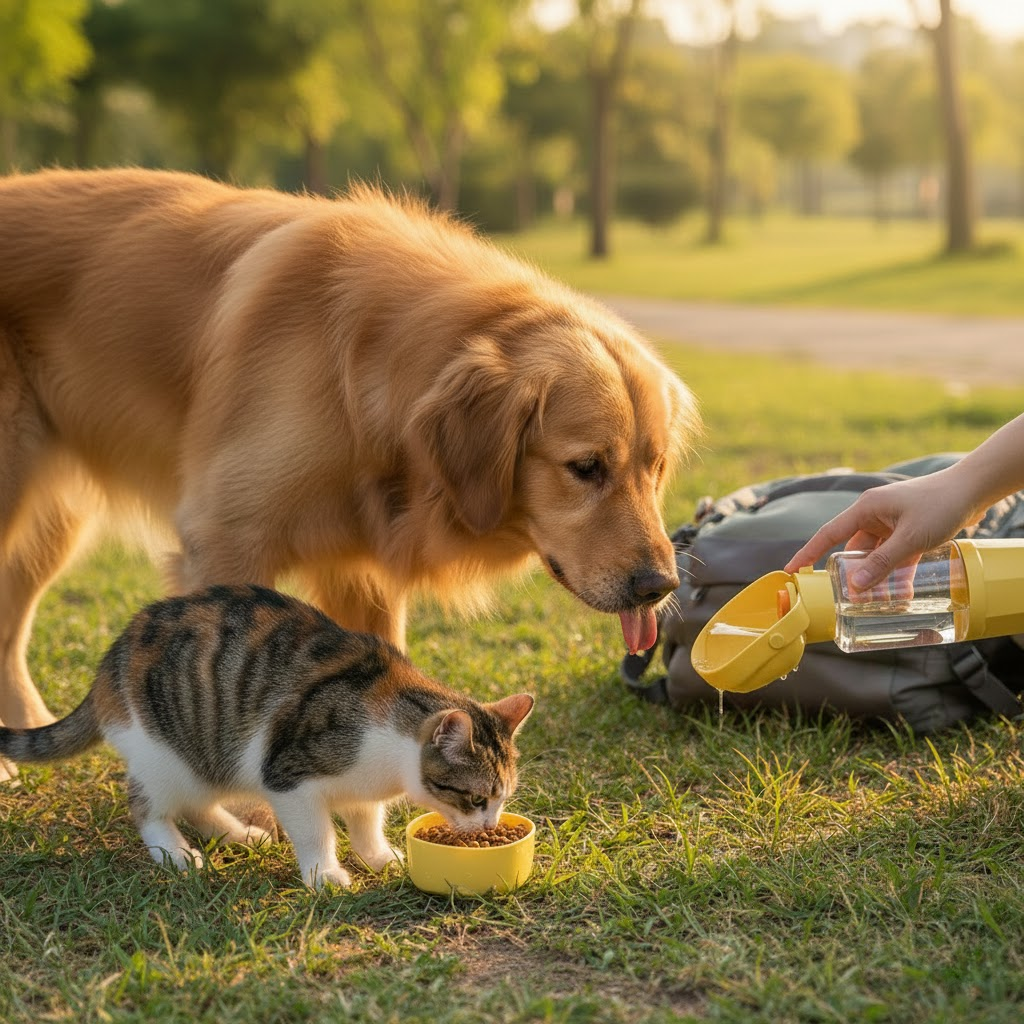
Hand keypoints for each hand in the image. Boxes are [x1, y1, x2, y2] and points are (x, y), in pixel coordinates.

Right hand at [783, 469, 978, 589]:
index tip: (792, 569)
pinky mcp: (907, 530)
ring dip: (878, 577)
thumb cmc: (941, 504)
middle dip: (853, 575)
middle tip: (849, 600)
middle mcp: (874, 514)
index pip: (828, 534)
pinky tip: (901, 592)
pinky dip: (896, 572)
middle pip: (853, 549)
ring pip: (876, 555)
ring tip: (880, 603)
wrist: (975, 488)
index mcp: (865, 508)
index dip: (808, 553)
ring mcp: (891, 522)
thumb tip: (856, 585)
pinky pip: (895, 555)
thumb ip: (883, 563)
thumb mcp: (910, 538)